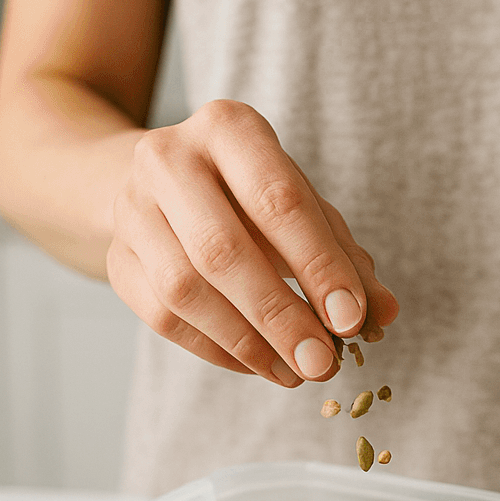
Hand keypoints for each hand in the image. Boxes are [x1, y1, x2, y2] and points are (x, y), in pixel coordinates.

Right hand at [105, 100, 398, 385]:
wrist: (156, 182)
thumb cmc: (247, 194)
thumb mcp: (302, 205)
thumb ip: (345, 257)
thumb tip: (382, 315)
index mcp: (229, 128)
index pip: (278, 201)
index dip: (318, 266)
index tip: (351, 321)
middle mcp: (169, 159)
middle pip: (222, 250)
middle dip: (279, 316)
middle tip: (322, 363)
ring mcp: (132, 209)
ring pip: (185, 290)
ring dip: (247, 342)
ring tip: (295, 372)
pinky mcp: (117, 258)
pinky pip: (162, 318)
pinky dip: (217, 350)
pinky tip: (258, 364)